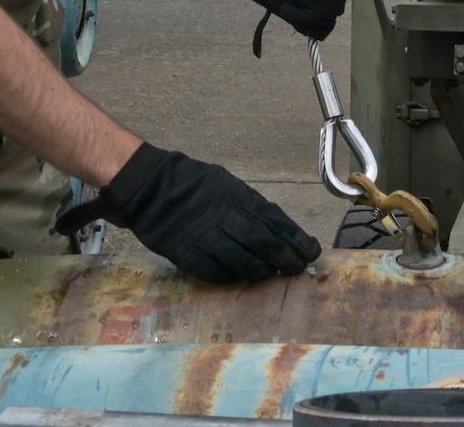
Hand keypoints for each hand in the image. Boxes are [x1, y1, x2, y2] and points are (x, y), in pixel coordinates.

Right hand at [56, 143, 319, 281]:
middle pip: (265, 242)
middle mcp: (227, 218)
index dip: (296, 237)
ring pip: (243, 260)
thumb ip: (249, 205)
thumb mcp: (228, 185)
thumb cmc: (192, 183)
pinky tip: (242, 280)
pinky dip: (232, 277)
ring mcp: (208, 238)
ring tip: (275, 275)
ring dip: (263, 270)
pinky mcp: (189, 255)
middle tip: (301, 267)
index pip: (276, 221)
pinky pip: (215, 271)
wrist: (151, 187)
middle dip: (287, 257)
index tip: (312, 249)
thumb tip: (274, 225)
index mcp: (240, 197)